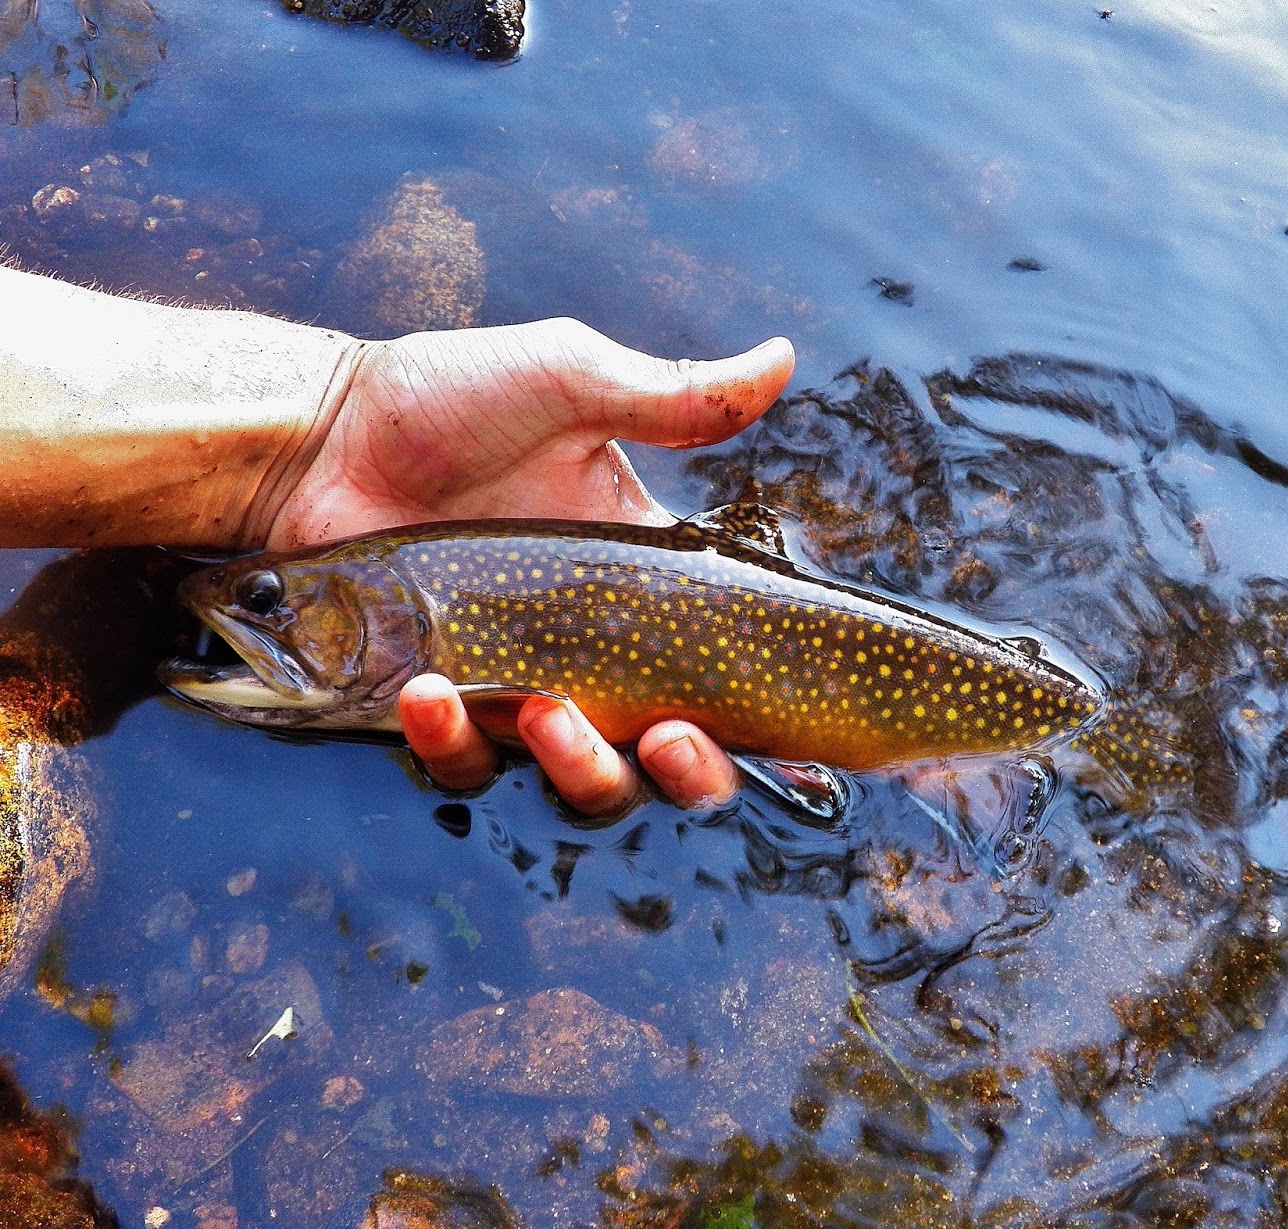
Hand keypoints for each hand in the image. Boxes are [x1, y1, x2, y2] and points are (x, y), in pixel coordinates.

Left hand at [265, 318, 791, 812]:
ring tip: (547, 716)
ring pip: (581, 780)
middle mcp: (589, 652)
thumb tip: (786, 356)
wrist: (320, 433)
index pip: (723, 670)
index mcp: (637, 584)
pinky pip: (464, 761)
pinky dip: (452, 744)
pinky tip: (431, 694)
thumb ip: (677, 395)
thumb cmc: (447, 399)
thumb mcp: (571, 381)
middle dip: (689, 772)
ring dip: (582, 769)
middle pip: (669, 754)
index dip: (761, 717)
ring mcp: (513, 688)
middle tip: (670, 739)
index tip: (789, 736)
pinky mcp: (436, 709)